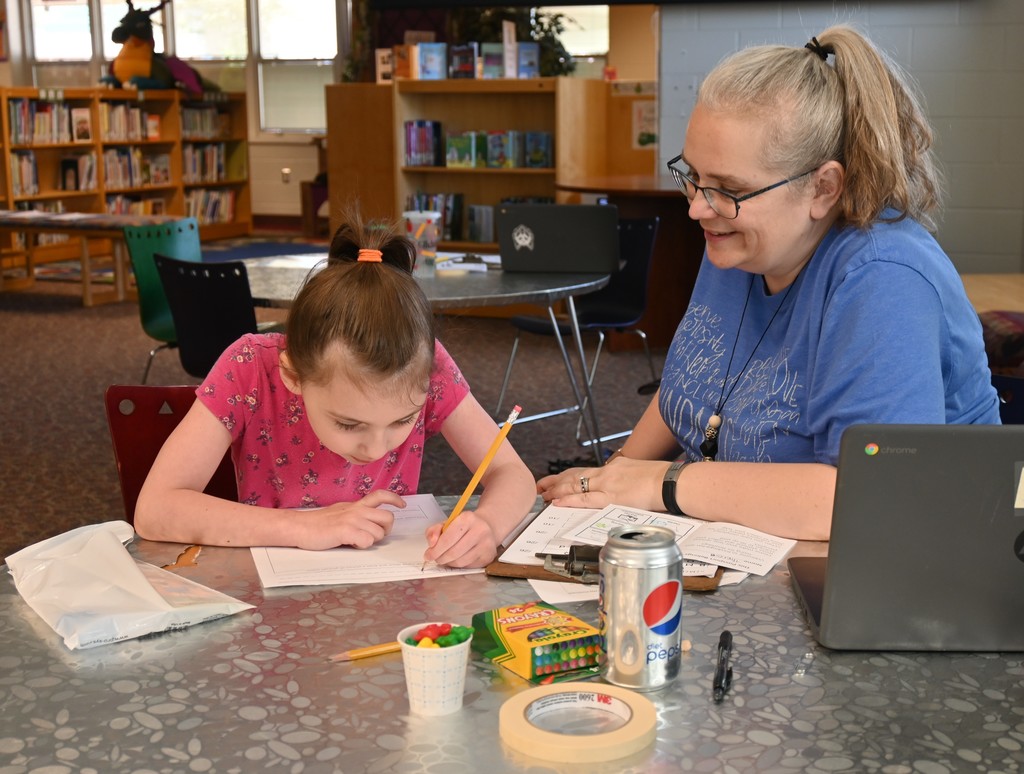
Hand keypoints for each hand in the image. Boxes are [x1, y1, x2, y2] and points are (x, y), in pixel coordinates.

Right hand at [292, 489, 402, 549]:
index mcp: (356, 505)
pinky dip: (362, 546)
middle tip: (374, 535)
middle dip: (386, 530)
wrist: (299, 526)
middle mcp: (357, 510)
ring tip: (356, 541)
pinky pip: (367, 541)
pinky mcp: (346, 531)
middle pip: (388, 518)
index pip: (380, 496)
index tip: (402, 505)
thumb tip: (370, 523)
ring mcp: (352, 520)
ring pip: (379, 533)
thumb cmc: (318, 524)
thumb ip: (356, 515)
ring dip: (371, 541)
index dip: (394, 499)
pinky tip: (351, 544)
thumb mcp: (340, 513)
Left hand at [423, 510, 499, 567]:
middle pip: (453, 552)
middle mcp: (480, 531)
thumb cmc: (463, 526)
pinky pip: (468, 566)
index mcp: (467, 519)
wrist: (487, 526)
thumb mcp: (447, 523)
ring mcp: (486, 544)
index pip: (448, 538)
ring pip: (460, 562)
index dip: (435, 550)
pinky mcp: (489, 556)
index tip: (428, 555)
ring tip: (446, 559)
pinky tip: (457, 559)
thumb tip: (431, 544)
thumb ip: (434, 531)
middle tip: (436, 559)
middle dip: (440, 558)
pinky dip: (459, 565)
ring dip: (449, 563)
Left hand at [536, 458, 669, 511]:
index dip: (568, 475)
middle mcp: (608, 473)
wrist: (672, 482)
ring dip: (557, 490)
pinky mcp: (613, 498)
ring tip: (543, 494)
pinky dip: (570, 500)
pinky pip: (586, 499)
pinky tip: (557, 502)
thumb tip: (624, 485)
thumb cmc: (663, 479)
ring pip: (575, 486)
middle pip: (575, 476)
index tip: (556, 478)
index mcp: (615, 467)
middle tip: (541, 485)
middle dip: (556, 481)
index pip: (585, 471)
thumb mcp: (641, 473)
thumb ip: (627, 479)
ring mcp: (608, 484)